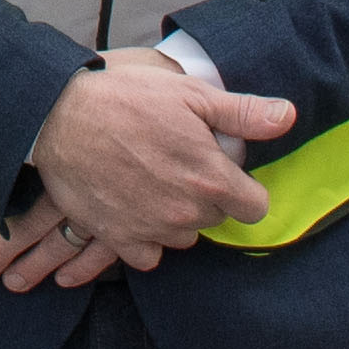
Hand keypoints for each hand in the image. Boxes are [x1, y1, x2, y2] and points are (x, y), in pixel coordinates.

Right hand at [0, 53, 292, 289]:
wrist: (60, 116)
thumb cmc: (127, 99)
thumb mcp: (192, 94)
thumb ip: (244, 112)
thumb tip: (288, 117)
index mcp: (211, 179)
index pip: (255, 207)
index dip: (243, 187)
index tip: (223, 169)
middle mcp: (186, 212)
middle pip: (216, 218)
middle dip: (207, 196)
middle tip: (180, 163)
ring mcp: (152, 229)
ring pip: (184, 235)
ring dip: (177, 215)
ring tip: (155, 181)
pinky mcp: (119, 237)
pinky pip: (148, 254)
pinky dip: (146, 236)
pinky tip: (135, 206)